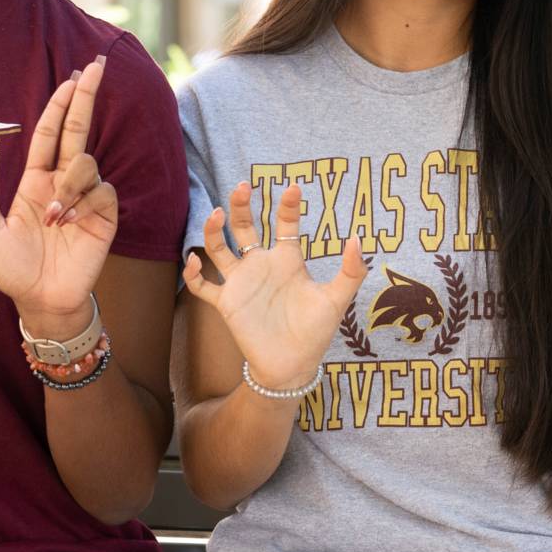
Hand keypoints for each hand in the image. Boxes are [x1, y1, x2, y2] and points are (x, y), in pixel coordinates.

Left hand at [0, 57, 119, 332]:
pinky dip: (82, 203)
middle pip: (79, 130)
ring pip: (86, 163)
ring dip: (68, 184)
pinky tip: (68, 224)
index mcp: (35, 180)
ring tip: (54, 218)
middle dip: (86, 97)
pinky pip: (101, 191)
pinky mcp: (105, 217)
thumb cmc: (13, 270)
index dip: (61, 104)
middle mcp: (63, 183)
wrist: (41, 300)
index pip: (52, 133)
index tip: (72, 76)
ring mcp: (86, 199)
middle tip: (95, 66)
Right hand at [182, 180, 368, 392]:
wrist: (292, 365)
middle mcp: (261, 266)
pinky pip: (203, 286)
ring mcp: (241, 283)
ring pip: (219, 248)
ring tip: (215, 214)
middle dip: (240, 206)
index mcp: (287, 261)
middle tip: (242, 187)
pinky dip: (194, 274)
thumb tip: (357, 240)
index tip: (293, 187)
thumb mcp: (337, 299)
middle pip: (244, 226)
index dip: (287, 205)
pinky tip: (196, 262)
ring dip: (213, 230)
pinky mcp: (226, 303)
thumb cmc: (316, 332)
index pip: (284, 224)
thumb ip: (351, 271)